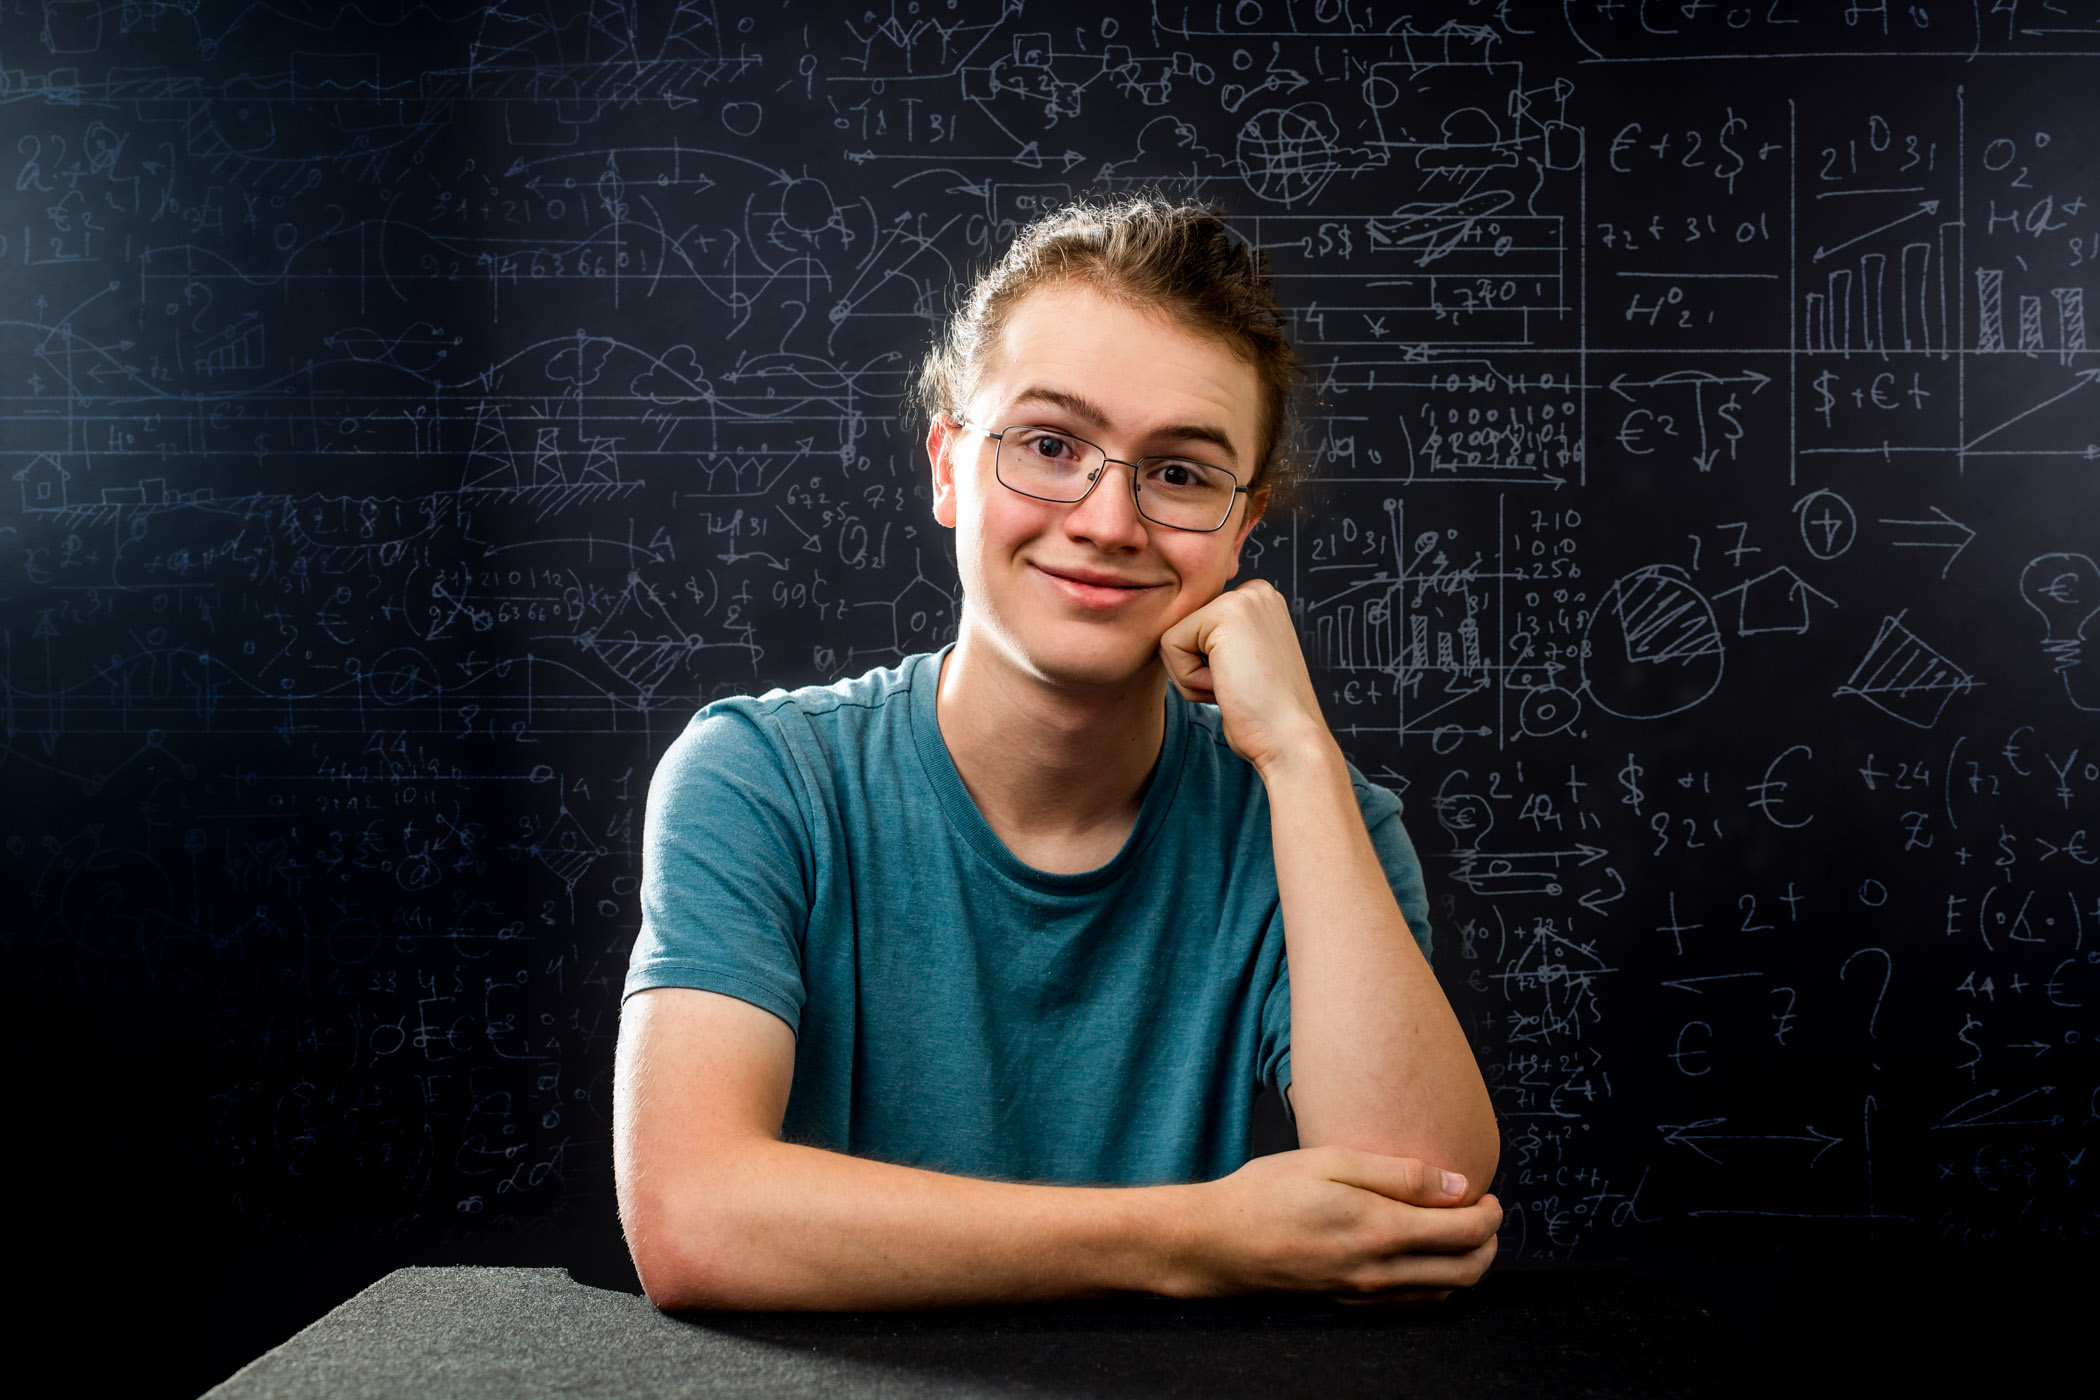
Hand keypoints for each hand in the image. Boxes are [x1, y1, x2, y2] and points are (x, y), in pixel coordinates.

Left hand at [1157, 579, 1330, 774]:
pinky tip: (1227, 686)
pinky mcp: (1225, 613)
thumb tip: (1174, 639)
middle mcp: (1254, 591)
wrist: (1290, 740)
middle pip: (1180, 630)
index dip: (1204, 667)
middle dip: (1195, 670)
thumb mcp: (1241, 666)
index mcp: (1259, 602)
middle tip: (1238, 687)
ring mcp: (1243, 597)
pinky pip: (1169, 646)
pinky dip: (1189, 679)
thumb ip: (1216, 644)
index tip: (1244, 681)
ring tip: (1235, 686)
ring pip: (1172, 638)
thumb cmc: (1265, 717)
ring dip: (1192, 677)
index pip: (1193, 628)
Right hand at [1166, 1146, 1501, 1302]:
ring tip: (1457, 1229)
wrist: (1217, 1242)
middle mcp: (1380, 1271)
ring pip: (1444, 1291)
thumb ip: (1400, 1174)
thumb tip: (1459, 1184)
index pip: (1466, 1233)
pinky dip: (1435, 1280)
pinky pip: (1412, 1301)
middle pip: (1467, 1271)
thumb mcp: (1332, 1161)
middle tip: (1483, 1212)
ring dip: (1466, 1264)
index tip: (1487, 1193)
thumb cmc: (1268, 1192)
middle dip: (1489, 1243)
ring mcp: (1365, 1293)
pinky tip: (1421, 1254)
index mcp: (1381, 1230)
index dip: (1490, 1214)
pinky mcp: (1350, 1302)